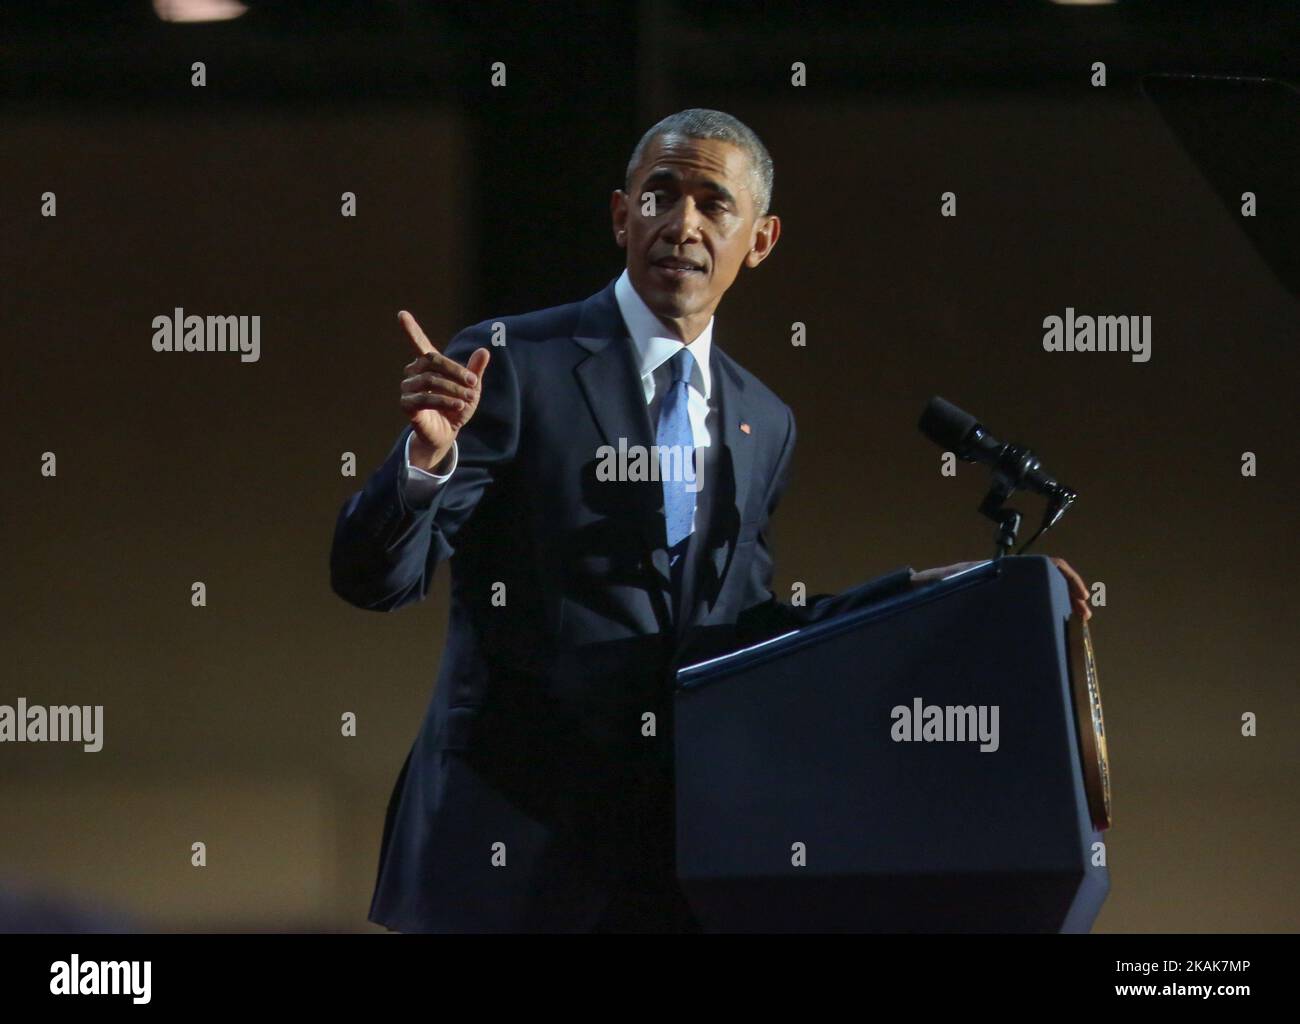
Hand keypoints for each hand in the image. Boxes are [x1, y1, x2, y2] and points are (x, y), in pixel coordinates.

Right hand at [397, 310, 490, 469]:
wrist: (448, 433)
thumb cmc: (457, 407)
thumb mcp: (471, 388)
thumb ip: (475, 370)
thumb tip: (484, 350)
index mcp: (428, 364)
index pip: (418, 343)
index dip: (410, 329)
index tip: (401, 314)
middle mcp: (414, 373)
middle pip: (432, 360)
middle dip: (456, 371)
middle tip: (474, 383)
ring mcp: (408, 388)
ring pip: (430, 380)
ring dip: (453, 389)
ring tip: (468, 399)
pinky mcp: (407, 405)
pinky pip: (425, 398)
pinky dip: (445, 401)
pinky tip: (459, 405)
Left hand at [910, 556, 1092, 621]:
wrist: (927, 597)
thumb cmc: (933, 591)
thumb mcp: (938, 585)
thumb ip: (932, 581)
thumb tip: (917, 578)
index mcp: (1001, 572)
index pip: (1042, 566)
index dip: (1065, 577)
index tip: (1080, 596)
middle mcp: (1008, 579)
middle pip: (1050, 578)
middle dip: (1072, 592)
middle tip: (1085, 612)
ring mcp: (1010, 591)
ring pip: (1046, 591)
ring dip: (1065, 601)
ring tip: (1079, 620)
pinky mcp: (1008, 604)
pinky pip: (1036, 603)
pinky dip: (1051, 609)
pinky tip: (1058, 625)